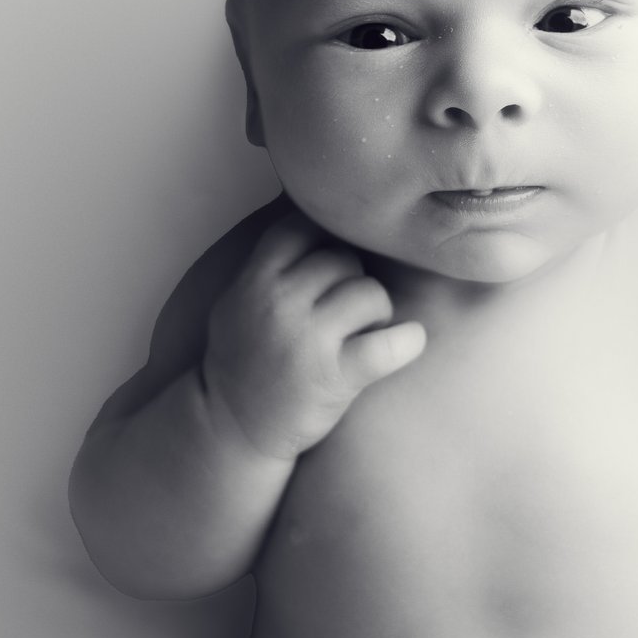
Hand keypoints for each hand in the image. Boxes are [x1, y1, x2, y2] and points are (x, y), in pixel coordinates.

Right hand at [199, 208, 426, 460]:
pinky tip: (408, 343)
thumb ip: (271, 263)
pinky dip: (407, 341)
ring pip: (371, 292)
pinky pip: (390, 343)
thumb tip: (312, 211)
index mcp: (256, 279)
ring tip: (363, 333)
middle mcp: (279, 302)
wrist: (230, 427)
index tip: (335, 264)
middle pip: (345, 259)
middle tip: (349, 313)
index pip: (304, 227)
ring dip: (376, 312)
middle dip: (354, 282)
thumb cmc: (243, 360)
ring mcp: (307, 338)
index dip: (328, 241)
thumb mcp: (239, 301)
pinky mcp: (334, 375)